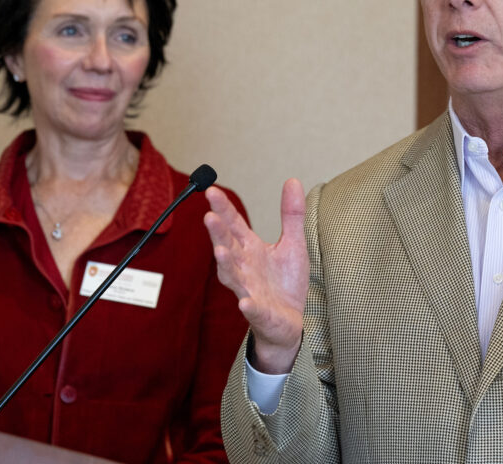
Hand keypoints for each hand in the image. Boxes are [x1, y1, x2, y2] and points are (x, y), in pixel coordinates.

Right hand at [204, 179, 308, 373]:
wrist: (290, 322)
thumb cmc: (285, 282)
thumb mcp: (292, 244)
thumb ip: (291, 214)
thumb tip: (292, 180)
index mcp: (250, 249)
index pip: (233, 225)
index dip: (223, 208)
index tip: (211, 190)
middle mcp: (244, 267)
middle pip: (227, 246)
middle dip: (218, 232)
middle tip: (209, 216)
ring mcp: (249, 290)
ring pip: (232, 276)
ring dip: (225, 264)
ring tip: (219, 251)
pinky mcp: (260, 312)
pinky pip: (252, 309)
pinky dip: (248, 306)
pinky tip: (245, 302)